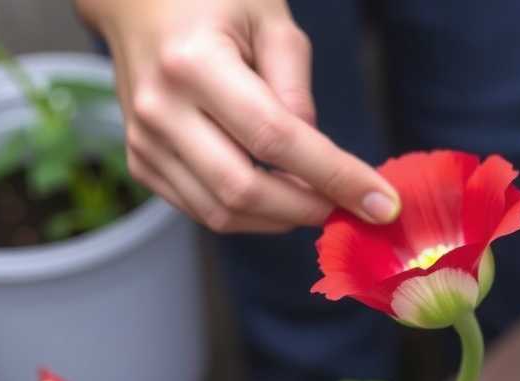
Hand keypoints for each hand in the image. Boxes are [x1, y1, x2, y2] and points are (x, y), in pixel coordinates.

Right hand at [76, 0, 399, 232]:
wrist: (136, 4)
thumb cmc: (212, 0)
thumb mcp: (270, 20)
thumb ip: (297, 88)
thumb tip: (317, 156)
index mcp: (194, 63)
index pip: (276, 140)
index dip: (334, 176)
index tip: (382, 203)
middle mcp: (160, 109)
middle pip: (244, 190)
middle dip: (307, 209)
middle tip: (348, 206)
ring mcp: (145, 142)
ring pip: (222, 213)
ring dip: (280, 219)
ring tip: (314, 199)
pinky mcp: (142, 163)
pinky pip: (202, 210)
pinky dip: (249, 215)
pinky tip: (276, 194)